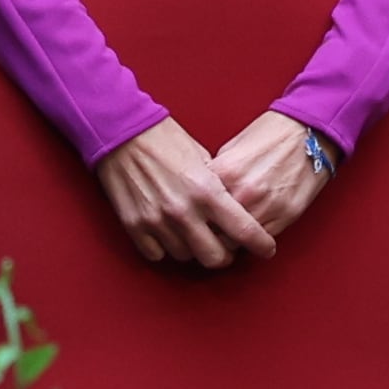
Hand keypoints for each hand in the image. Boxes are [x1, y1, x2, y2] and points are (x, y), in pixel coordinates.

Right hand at [92, 118, 279, 269]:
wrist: (123, 131)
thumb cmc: (165, 139)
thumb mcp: (203, 158)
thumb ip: (218, 188)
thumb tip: (233, 211)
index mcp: (207, 191)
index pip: (244, 231)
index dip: (261, 245)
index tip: (266, 249)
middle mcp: (184, 211)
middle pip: (215, 257)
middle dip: (225, 255)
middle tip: (226, 246)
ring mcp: (157, 221)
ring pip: (186, 257)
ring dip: (194, 249)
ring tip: (194, 234)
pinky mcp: (135, 226)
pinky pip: (157, 255)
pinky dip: (166, 248)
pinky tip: (169, 233)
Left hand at [210, 111, 330, 240]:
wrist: (309, 133)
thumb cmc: (272, 135)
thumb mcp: (232, 148)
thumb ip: (216, 174)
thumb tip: (203, 195)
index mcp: (225, 172)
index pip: (197, 208)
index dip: (196, 214)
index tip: (198, 216)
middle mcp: (243, 193)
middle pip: (214, 230)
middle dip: (211, 232)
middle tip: (213, 228)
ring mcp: (266, 207)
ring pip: (237, 242)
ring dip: (233, 239)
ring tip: (233, 229)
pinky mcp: (285, 216)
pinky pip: (261, 239)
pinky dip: (254, 237)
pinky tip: (252, 226)